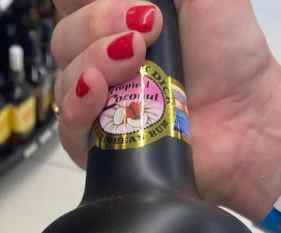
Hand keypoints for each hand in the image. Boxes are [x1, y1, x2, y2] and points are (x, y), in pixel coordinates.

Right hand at [51, 0, 280, 220]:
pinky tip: (97, 91)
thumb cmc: (228, 53)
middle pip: (63, 40)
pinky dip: (77, 105)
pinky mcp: (99, 145)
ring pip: (63, 80)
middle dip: (94, 26)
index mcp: (120, 24)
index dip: (77, 1)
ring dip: (91, 62)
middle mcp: (103, 62)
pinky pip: (67, 127)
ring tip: (132, 63)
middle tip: (142, 35)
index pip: (73, 5)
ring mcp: (99, 105)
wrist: (242, 116)